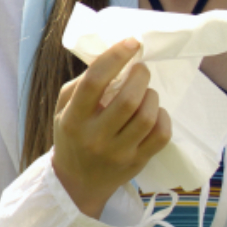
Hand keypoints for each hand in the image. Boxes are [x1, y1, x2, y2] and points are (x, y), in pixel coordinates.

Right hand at [50, 37, 171, 218]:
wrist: (77, 183)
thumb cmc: (72, 138)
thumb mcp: (63, 110)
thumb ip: (81, 85)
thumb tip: (112, 59)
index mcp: (73, 119)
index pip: (95, 81)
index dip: (116, 57)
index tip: (132, 43)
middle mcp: (94, 137)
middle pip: (128, 99)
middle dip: (140, 76)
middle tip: (141, 70)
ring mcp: (118, 152)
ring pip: (147, 116)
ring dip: (151, 95)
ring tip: (146, 92)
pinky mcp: (137, 162)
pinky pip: (161, 135)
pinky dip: (163, 117)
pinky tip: (155, 112)